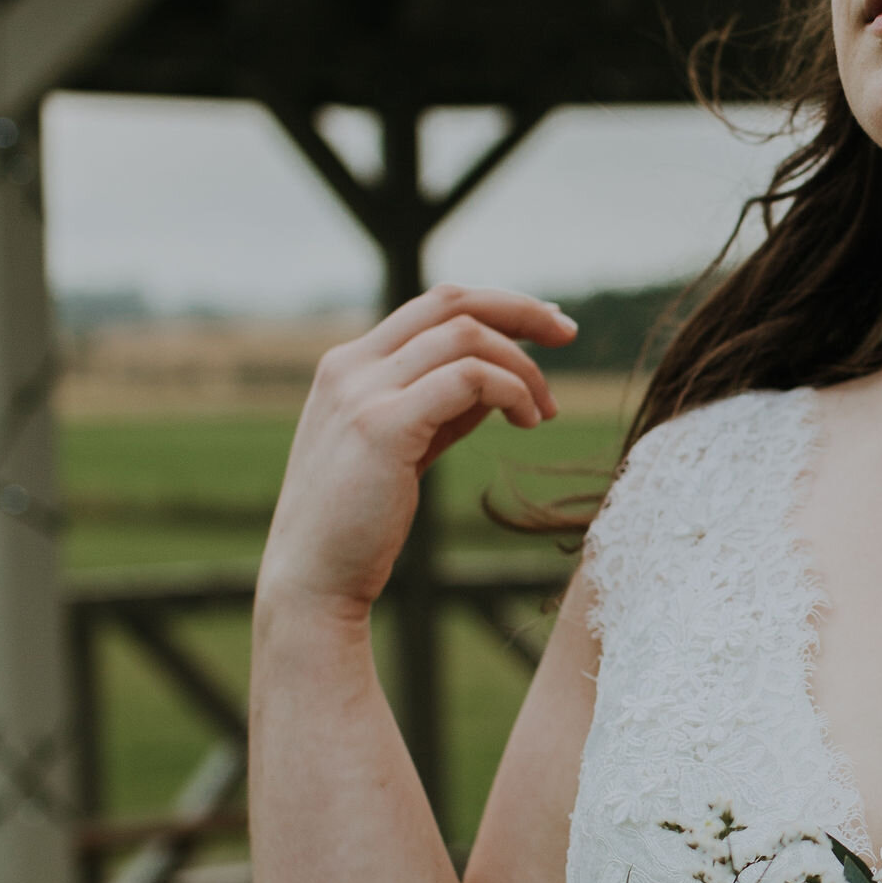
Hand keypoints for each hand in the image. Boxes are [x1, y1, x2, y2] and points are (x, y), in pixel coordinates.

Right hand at [256, 285, 575, 616]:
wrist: (313, 580)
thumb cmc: (360, 522)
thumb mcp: (404, 447)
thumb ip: (442, 405)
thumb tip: (501, 375)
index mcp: (348, 364)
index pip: (432, 305)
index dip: (497, 306)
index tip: (545, 326)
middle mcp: (350, 366)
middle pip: (450, 301)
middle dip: (519, 309)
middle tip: (568, 333)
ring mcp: (362, 392)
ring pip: (466, 336)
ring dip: (522, 367)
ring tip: (543, 412)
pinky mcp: (382, 426)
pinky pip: (469, 378)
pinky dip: (511, 390)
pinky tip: (527, 421)